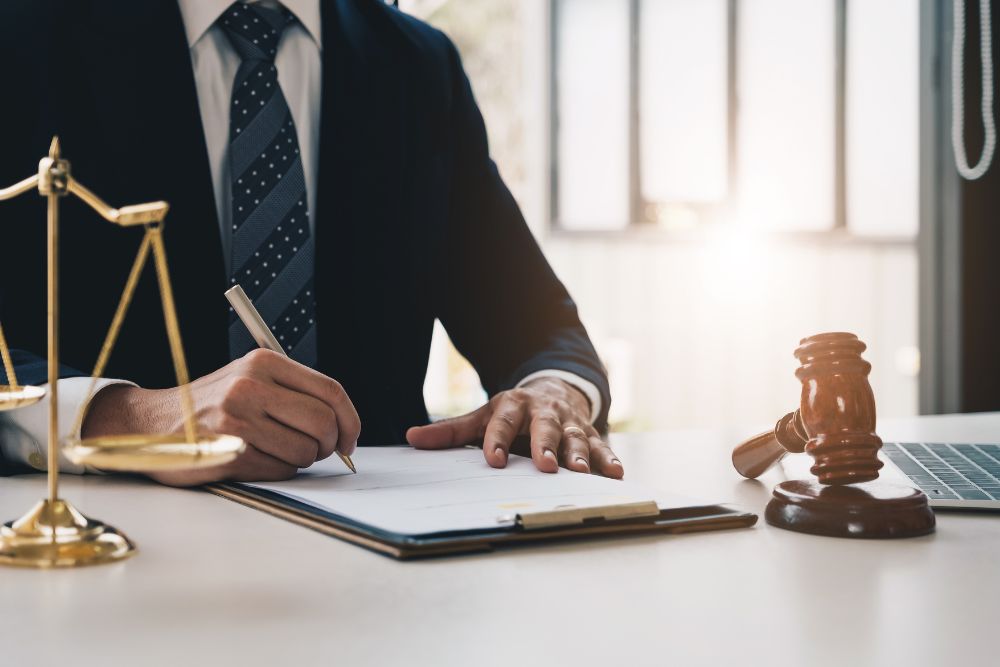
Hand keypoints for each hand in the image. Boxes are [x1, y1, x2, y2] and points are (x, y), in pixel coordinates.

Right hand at [82, 349, 360, 485]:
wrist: (149, 424)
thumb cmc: (210, 405)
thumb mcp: (249, 379)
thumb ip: (292, 392)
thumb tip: (342, 423)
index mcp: (263, 362)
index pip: (330, 390)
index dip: (350, 420)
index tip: (349, 439)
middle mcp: (251, 386)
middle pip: (323, 422)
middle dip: (329, 444)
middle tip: (319, 451)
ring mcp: (237, 419)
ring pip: (304, 450)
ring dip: (302, 460)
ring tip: (280, 452)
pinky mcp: (228, 450)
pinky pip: (280, 468)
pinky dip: (280, 470)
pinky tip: (260, 460)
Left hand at [406, 377, 622, 477]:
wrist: (554, 389)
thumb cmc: (512, 411)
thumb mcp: (482, 415)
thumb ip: (450, 431)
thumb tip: (411, 438)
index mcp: (513, 405)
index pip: (502, 421)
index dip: (497, 440)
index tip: (493, 460)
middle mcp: (543, 412)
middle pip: (544, 427)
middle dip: (545, 445)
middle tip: (546, 464)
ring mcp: (569, 422)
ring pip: (575, 437)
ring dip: (579, 454)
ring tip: (579, 472)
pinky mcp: (589, 434)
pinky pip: (601, 447)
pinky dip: (608, 460)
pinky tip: (615, 474)